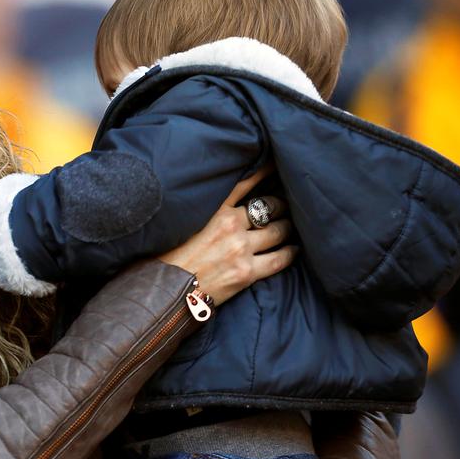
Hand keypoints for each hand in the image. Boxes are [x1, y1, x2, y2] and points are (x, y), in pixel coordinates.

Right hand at [156, 166, 294, 304]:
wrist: (165, 293)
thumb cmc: (167, 259)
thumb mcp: (181, 225)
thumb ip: (203, 213)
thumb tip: (219, 206)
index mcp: (213, 210)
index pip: (246, 184)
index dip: (265, 172)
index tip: (276, 165)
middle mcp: (231, 225)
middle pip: (269, 207)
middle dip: (280, 205)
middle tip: (286, 206)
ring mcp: (241, 249)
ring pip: (278, 230)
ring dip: (287, 227)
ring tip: (291, 227)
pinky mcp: (247, 273)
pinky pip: (279, 259)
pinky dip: (290, 252)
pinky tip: (294, 249)